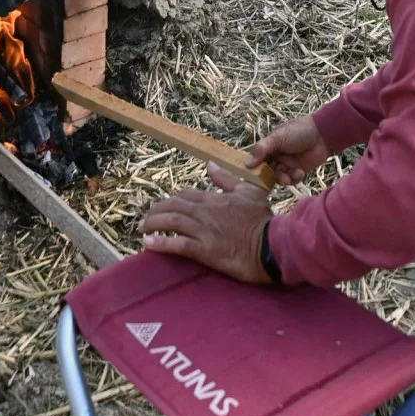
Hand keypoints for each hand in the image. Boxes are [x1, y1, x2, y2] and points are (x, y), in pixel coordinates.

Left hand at [140, 163, 272, 281]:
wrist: (271, 245)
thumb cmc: (262, 219)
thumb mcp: (250, 191)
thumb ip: (227, 178)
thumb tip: (210, 165)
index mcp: (214, 199)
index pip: (185, 195)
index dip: (172, 200)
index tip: (166, 208)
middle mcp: (205, 212)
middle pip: (173, 206)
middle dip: (156, 211)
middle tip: (146, 219)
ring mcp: (204, 231)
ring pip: (171, 222)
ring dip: (153, 224)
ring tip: (143, 229)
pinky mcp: (205, 250)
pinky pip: (178, 244)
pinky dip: (161, 243)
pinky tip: (148, 243)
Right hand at [246, 115, 328, 186]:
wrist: (323, 134)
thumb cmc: (298, 131)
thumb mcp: (277, 138)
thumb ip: (262, 149)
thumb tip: (247, 163)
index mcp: (269, 146)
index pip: (257, 159)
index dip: (254, 168)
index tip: (253, 176)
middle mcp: (276, 156)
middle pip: (267, 171)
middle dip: (270, 177)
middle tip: (274, 177)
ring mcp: (287, 163)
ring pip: (279, 177)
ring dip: (283, 179)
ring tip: (289, 177)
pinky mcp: (298, 170)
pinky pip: (291, 179)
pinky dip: (294, 178)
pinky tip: (300, 172)